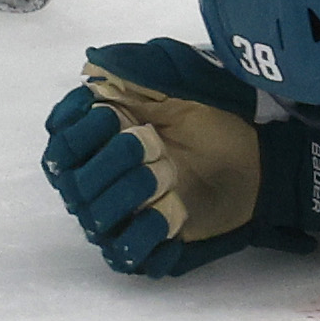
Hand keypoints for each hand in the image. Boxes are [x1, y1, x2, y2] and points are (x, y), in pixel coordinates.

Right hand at [40, 39, 313, 276]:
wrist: (258, 158)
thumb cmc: (211, 118)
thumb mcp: (179, 81)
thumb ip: (137, 69)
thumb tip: (92, 66)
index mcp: (98, 138)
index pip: (61, 142)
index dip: (78, 131)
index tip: (111, 114)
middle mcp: (98, 179)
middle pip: (72, 183)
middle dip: (108, 161)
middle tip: (151, 144)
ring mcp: (121, 216)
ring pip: (94, 219)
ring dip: (126, 194)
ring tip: (167, 174)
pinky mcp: (146, 246)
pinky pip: (125, 254)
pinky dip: (143, 234)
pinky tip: (171, 212)